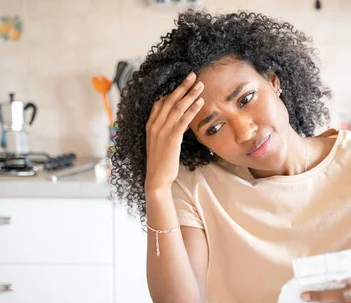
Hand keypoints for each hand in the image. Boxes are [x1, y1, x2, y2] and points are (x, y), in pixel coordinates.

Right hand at [144, 72, 204, 193]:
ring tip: (200, 85)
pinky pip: (183, 120)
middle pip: (169, 100)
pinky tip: (200, 102)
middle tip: (193, 75)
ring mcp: (162, 130)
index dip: (172, 91)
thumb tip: (180, 121)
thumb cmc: (160, 162)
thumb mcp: (160, 143)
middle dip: (182, 86)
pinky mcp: (171, 138)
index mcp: (150, 124)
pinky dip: (192, 109)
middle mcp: (154, 125)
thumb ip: (167, 130)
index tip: (183, 83)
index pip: (160, 102)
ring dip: (190, 94)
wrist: (156, 178)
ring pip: (177, 107)